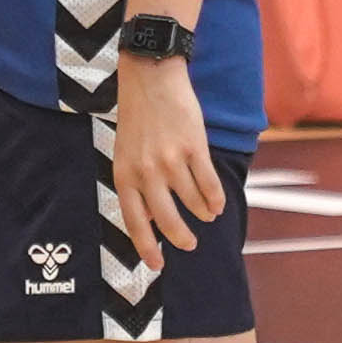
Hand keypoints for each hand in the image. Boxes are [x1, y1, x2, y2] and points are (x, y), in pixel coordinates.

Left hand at [105, 49, 225, 271]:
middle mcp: (146, 171)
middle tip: (190, 244)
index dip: (146, 247)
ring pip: (193, 203)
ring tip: (206, 215)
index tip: (157, 266)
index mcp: (124, 174)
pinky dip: (216, 199)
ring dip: (202, 214)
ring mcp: (170, 160)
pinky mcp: (193, 147)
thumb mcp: (125, 153)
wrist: (150, 77)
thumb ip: (136, 185)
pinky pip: (209, 185)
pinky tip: (217, 204)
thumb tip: (150, 219)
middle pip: (167, 219)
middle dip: (181, 237)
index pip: (134, 221)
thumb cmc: (138, 117)